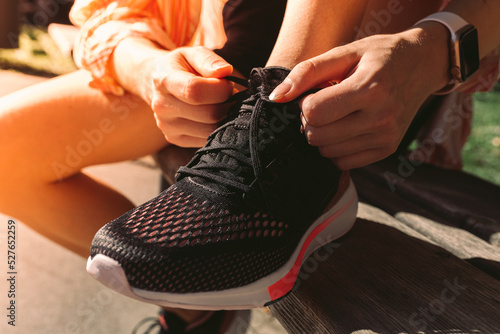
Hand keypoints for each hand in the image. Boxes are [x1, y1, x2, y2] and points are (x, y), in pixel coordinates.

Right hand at [145, 46, 233, 146]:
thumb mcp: (192, 54)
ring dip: (224, 117)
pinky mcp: (174, 139)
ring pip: (210, 130)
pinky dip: (216, 128)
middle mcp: (162, 106)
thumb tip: (226, 71)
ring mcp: (167, 126)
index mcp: (165, 80)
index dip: (221, 89)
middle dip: (227, 104)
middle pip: (208, 114)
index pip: (196, 92)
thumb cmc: (181, 67)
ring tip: (219, 103)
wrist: (156, 83)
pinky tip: (211, 115)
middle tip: (227, 94)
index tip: (228, 84)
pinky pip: (207, 140)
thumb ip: (209, 60)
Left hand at [270, 24, 449, 169]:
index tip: (318, 92)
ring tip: (339, 114)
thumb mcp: (344, 53)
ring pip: (327, 152)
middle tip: (325, 105)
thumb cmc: (377, 56)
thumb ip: (306, 72)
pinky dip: (337, 148)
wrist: (422, 65)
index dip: (306, 103)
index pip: (314, 113)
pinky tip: (348, 128)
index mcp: (370, 88)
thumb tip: (276, 98)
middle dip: (311, 121)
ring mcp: (386, 137)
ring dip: (323, 135)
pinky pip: (342, 163)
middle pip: (316, 136)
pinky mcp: (387, 150)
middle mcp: (381, 117)